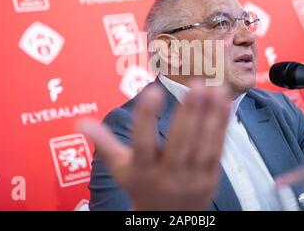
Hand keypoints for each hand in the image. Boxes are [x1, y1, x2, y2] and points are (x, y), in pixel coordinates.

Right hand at [78, 79, 230, 210]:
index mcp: (142, 170)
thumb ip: (104, 143)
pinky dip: (222, 124)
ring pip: (203, 144)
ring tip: (216, 88)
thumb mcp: (120, 168)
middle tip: (197, 85)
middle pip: (179, 142)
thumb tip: (79, 123)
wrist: (168, 220)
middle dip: (189, 113)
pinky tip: (225, 102)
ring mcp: (192, 176)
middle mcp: (168, 174)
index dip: (146, 118)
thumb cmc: (141, 186)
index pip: (142, 143)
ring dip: (211, 115)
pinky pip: (218, 148)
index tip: (153, 91)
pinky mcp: (211, 176)